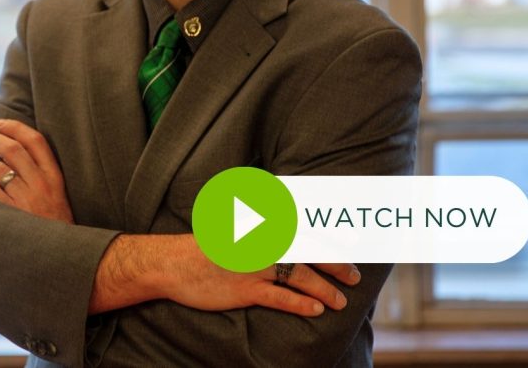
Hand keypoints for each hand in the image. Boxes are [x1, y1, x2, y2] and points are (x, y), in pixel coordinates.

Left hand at [0, 118, 74, 223]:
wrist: (65, 258)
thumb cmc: (59, 227)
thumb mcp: (59, 197)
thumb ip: (42, 176)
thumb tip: (15, 155)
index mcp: (55, 177)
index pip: (36, 141)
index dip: (16, 127)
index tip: (1, 123)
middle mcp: (41, 185)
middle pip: (12, 150)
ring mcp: (27, 200)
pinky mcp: (14, 216)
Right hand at [91, 234, 359, 316]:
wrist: (172, 262)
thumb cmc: (203, 246)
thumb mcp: (233, 225)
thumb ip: (259, 222)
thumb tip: (285, 217)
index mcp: (260, 224)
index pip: (303, 227)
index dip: (330, 236)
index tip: (353, 243)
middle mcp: (261, 242)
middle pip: (309, 251)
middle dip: (336, 263)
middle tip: (355, 275)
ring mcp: (254, 266)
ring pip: (300, 276)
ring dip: (325, 288)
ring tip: (340, 301)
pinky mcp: (245, 289)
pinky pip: (280, 297)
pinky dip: (301, 304)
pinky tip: (316, 310)